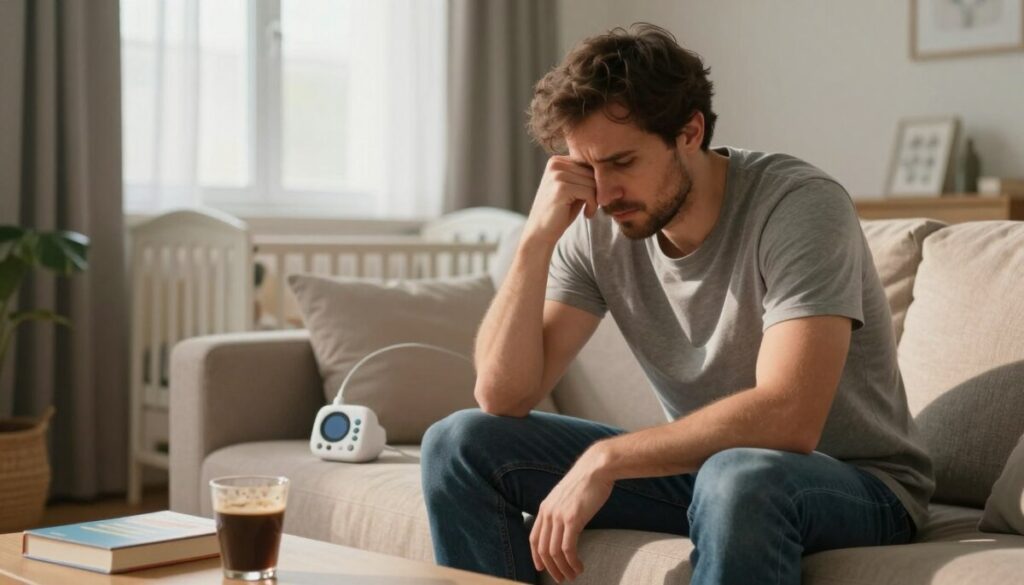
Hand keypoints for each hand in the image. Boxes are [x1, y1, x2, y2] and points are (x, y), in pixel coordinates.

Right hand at [522, 156, 596, 246]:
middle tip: (593, 206)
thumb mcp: (574, 189)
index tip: (595, 197)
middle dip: (598, 191)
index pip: (589, 164)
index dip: (597, 181)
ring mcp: (557, 175)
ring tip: (589, 210)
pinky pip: (590, 192)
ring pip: (593, 182)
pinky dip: (593, 206)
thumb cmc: (560, 212)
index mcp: (557, 160)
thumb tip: (614, 171)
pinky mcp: (562, 188)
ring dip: (596, 199)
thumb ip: (587, 177)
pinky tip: (587, 214)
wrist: (541, 232)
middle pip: (592, 172)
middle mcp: (555, 163)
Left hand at [529, 445, 613, 581]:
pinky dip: (572, 562)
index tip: (541, 567)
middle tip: (561, 578)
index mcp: (545, 507)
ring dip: (563, 568)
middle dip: (551, 568)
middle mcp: (548, 513)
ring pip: (554, 552)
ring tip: (572, 575)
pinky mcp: (572, 519)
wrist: (596, 468)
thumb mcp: (567, 496)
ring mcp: (559, 516)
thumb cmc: (586, 481)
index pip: (534, 538)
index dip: (536, 556)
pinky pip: (567, 548)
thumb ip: (561, 510)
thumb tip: (565, 525)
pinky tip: (579, 566)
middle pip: (543, 549)